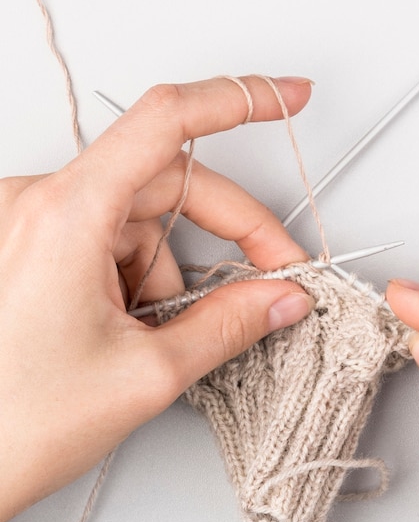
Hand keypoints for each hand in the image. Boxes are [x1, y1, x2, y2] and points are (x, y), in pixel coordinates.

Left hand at [0, 75, 314, 521]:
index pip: (168, 124)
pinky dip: (140, 280)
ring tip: (148, 337)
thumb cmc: (17, 424)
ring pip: (145, 224)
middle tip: (274, 274)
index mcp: (65, 216)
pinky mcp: (36, 244)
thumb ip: (230, 325)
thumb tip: (282, 297)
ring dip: (170, 277)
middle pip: (172, 185)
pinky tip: (126, 327)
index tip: (289, 97)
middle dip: (231, 233)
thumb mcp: (146, 374)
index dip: (239, 101)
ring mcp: (35, 222)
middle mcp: (42, 204)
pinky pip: (115, 241)